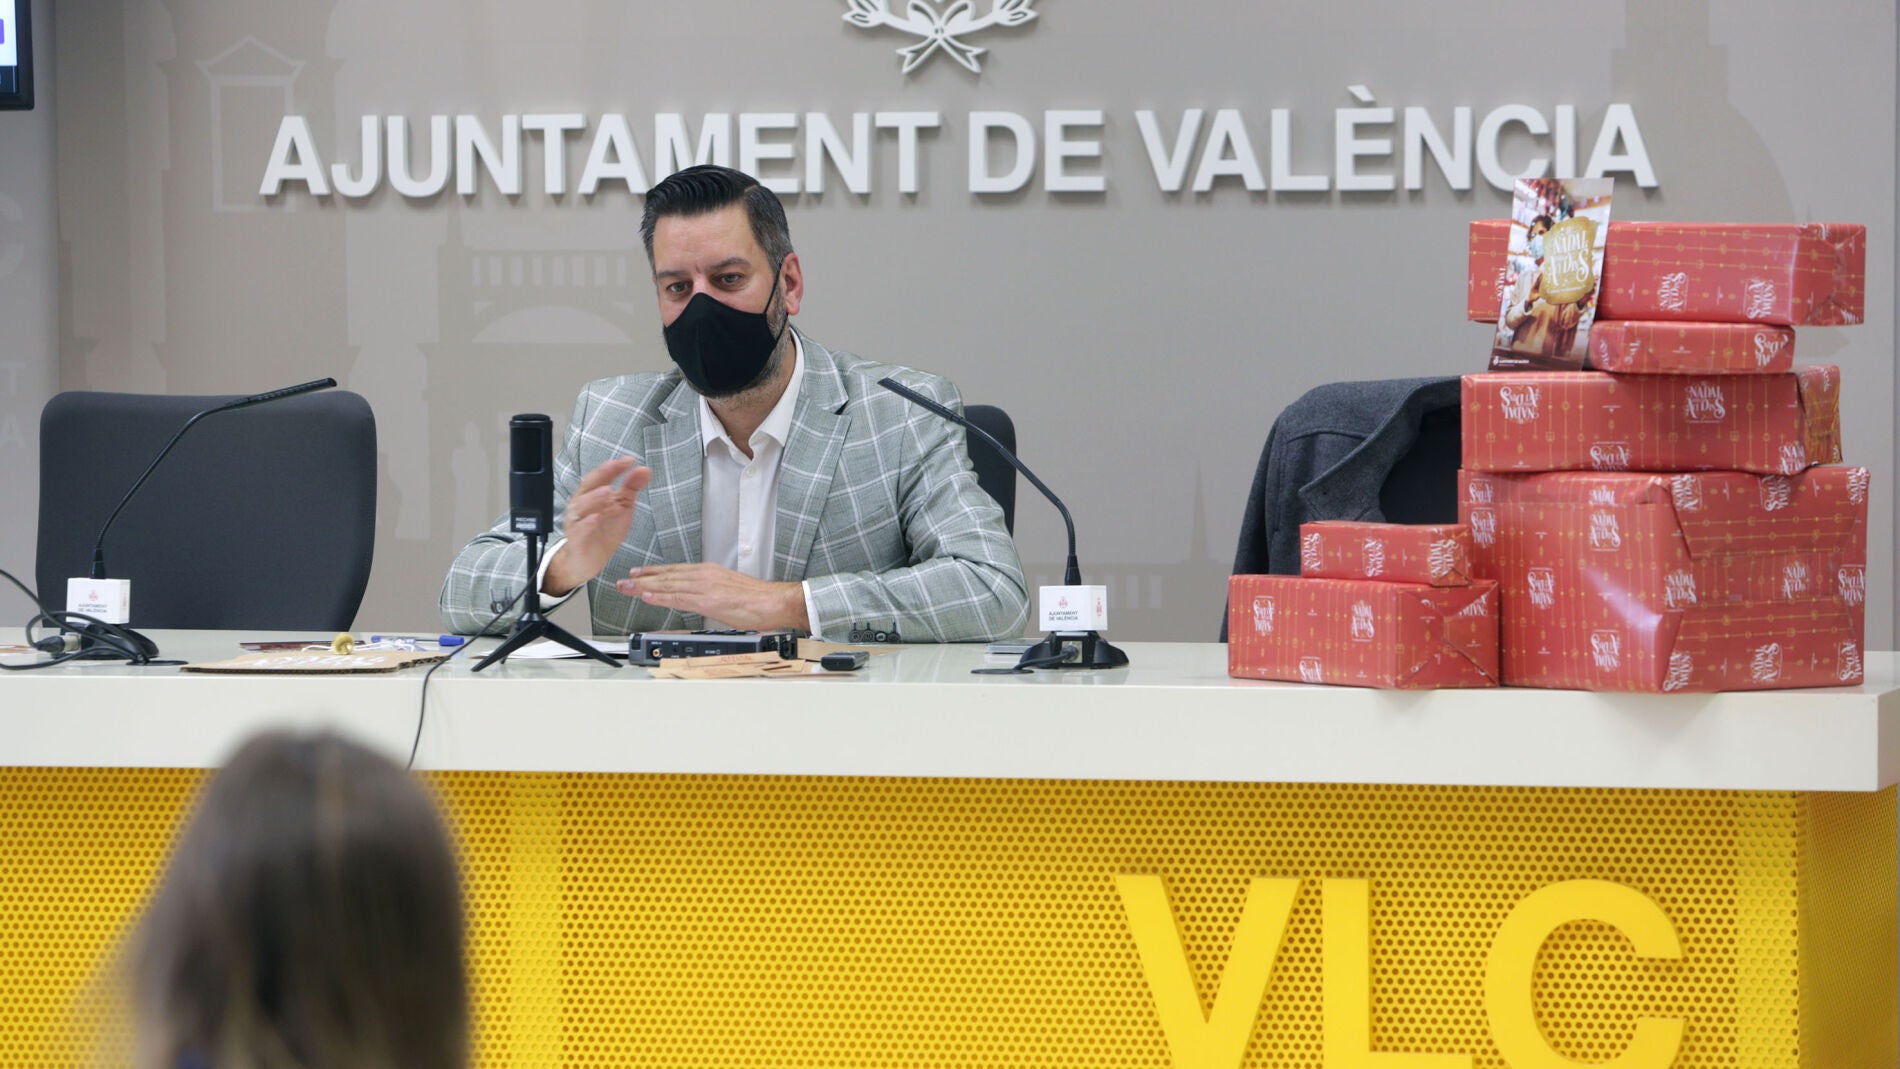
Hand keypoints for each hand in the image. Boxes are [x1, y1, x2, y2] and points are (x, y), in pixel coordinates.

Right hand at [543, 458, 649, 595]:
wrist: (589, 560)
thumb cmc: (604, 529)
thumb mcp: (622, 507)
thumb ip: (631, 488)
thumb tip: (644, 469)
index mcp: (592, 494)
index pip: (601, 476)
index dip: (613, 467)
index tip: (629, 460)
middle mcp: (581, 505)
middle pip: (588, 486)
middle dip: (602, 475)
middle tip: (615, 466)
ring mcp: (577, 521)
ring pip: (581, 506)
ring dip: (594, 497)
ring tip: (608, 491)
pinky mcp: (576, 539)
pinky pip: (579, 530)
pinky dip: (587, 523)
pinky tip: (596, 517)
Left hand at [616, 563, 809, 631]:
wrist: (774, 602)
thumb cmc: (757, 600)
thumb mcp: (729, 590)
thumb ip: (711, 593)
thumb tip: (700, 600)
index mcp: (709, 572)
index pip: (675, 571)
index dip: (654, 573)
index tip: (638, 574)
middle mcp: (704, 576)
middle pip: (667, 576)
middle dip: (643, 579)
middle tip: (624, 581)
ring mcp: (705, 587)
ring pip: (669, 585)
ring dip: (645, 587)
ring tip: (628, 588)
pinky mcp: (709, 601)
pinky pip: (680, 598)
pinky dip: (662, 597)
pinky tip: (648, 597)